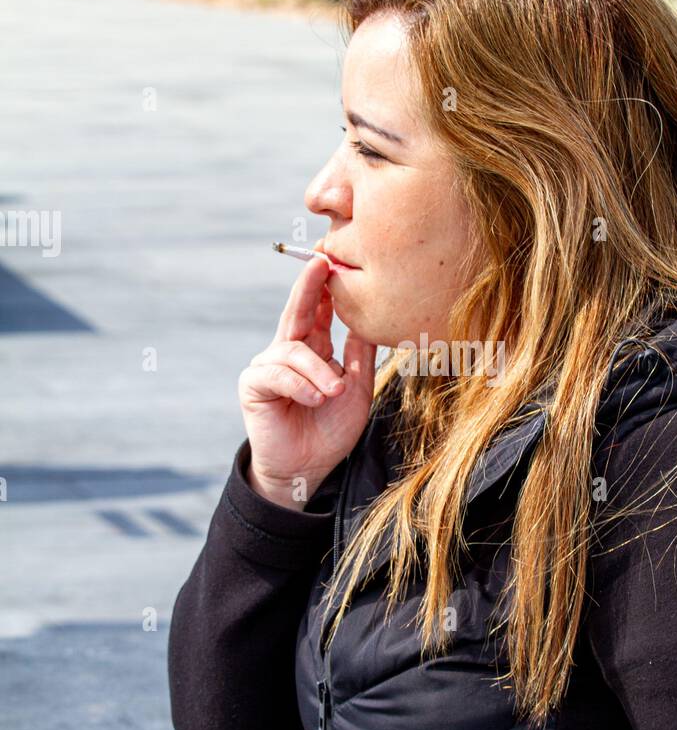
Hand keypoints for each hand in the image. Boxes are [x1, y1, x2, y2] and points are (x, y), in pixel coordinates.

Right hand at [238, 252, 376, 508]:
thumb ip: (359, 356)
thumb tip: (369, 320)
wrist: (308, 468)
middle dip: (308, 287)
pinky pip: (278, 375)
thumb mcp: (356, 390)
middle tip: (320, 264)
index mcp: (313, 348)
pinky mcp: (254, 385)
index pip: (318, 311)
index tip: (335, 261)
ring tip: (334, 393)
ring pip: (294, 352)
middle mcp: (288, 351)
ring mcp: (268, 366)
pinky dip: (300, 386)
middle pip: (297, 312)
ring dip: (319, 372)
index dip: (324, 287)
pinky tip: (314, 399)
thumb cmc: (331, 430)